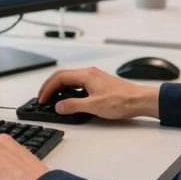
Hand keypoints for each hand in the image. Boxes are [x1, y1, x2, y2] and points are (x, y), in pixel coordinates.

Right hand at [37, 67, 159, 120]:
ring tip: (52, 98)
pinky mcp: (99, 83)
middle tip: (42, 97)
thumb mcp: (94, 106)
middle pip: (63, 76)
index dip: (47, 88)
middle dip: (50, 86)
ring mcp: (94, 77)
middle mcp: (89, 73)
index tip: (41, 98)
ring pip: (70, 79)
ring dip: (59, 88)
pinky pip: (78, 83)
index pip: (60, 77)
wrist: (139, 100)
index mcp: (86, 75)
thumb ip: (73, 106)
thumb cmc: (122, 101)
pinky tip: (69, 98)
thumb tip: (59, 106)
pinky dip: (68, 89)